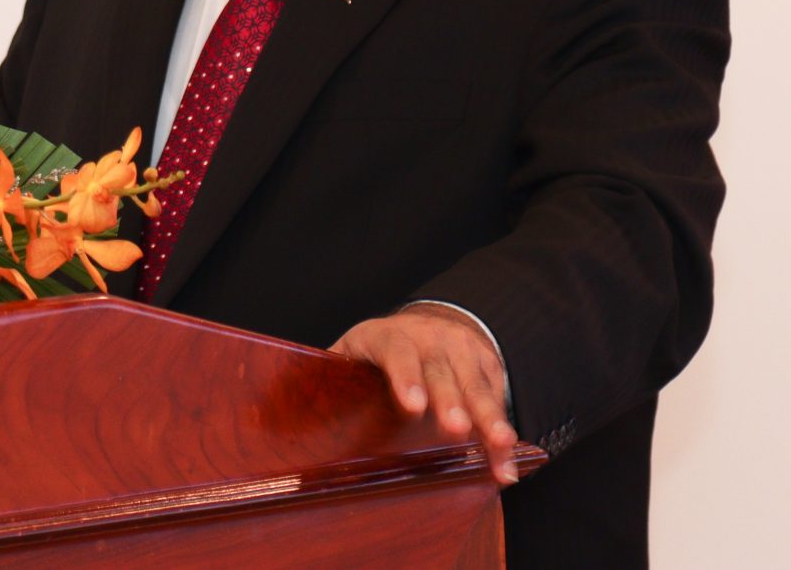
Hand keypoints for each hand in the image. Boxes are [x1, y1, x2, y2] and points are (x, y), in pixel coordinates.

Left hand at [330, 303, 519, 483]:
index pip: (396, 351)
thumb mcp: (351, 354)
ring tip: (500, 448)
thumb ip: (327, 377)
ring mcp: (461, 350)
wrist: (430, 324)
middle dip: (450, 400)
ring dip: (490, 420)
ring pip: (477, 387)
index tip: (411, 406)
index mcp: (387, 337)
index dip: (404, 376)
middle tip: (454, 428)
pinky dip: (503, 435)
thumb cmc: (378, 353)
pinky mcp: (488, 366)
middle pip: (441, 370)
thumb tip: (284, 408)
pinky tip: (506, 464)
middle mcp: (429, 339)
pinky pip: (498, 401)